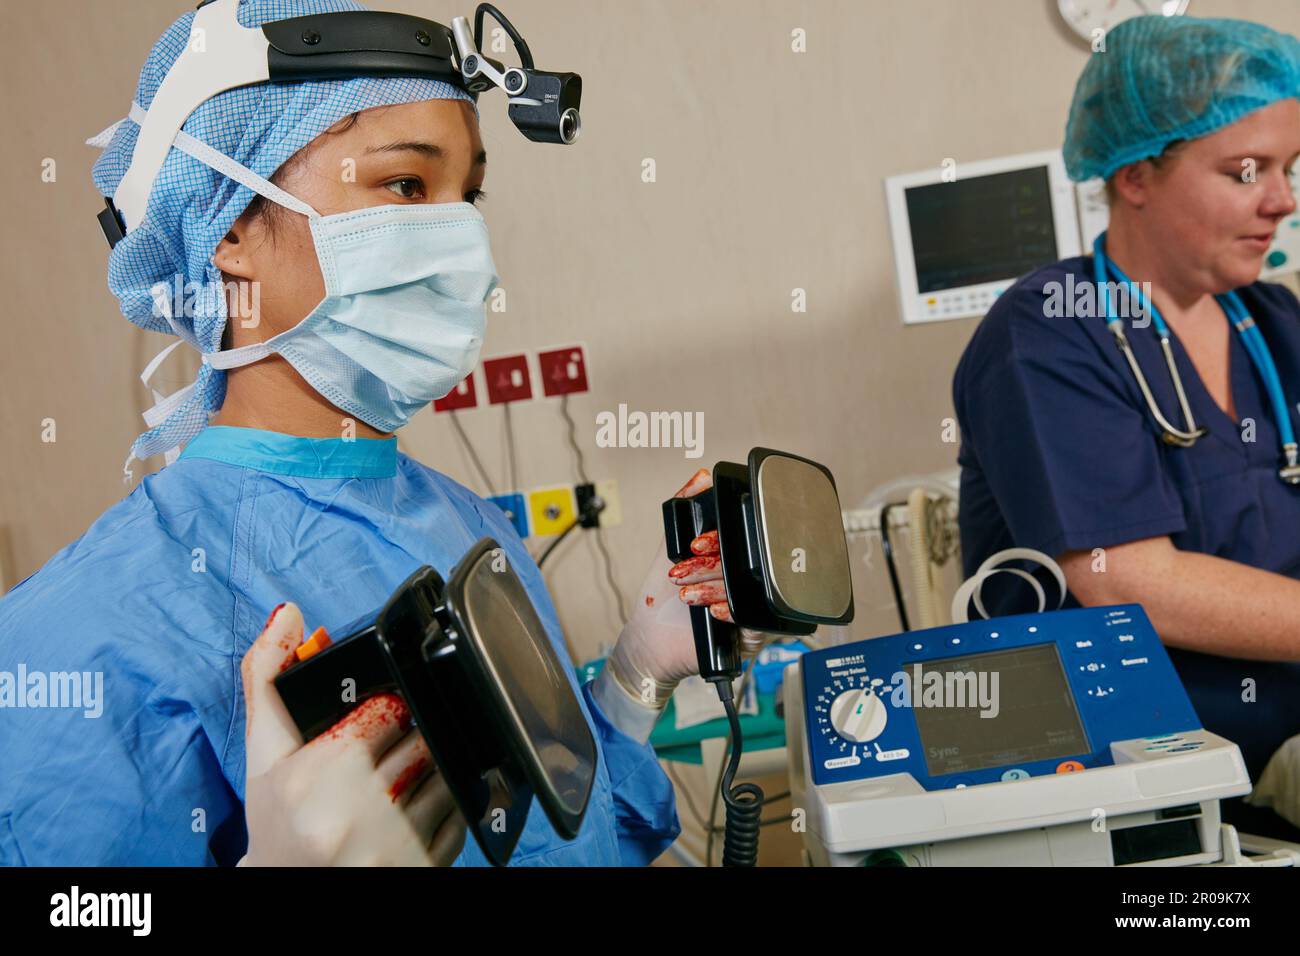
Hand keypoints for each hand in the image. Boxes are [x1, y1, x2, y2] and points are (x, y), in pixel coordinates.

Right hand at [238, 603, 465, 865]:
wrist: (287, 895)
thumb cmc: (277, 824)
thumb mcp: (263, 756)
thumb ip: (268, 680)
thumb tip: (286, 614)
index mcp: (321, 773)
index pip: (389, 706)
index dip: (385, 709)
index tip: (373, 724)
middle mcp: (360, 810)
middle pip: (423, 735)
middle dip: (411, 736)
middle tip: (386, 755)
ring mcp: (398, 842)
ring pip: (448, 768)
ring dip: (433, 766)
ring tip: (399, 781)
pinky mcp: (428, 865)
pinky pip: (461, 809)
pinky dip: (446, 803)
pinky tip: (413, 810)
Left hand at [601, 470, 766, 712]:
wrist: (650, 640)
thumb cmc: (661, 599)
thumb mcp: (669, 548)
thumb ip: (685, 509)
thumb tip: (702, 478)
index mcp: (733, 558)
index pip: (743, 537)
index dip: (721, 538)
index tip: (698, 544)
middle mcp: (747, 580)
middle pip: (749, 561)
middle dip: (713, 564)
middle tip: (685, 569)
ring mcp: (753, 606)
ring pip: (751, 588)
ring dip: (715, 587)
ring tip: (688, 594)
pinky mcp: (753, 633)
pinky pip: (757, 619)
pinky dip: (731, 611)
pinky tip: (711, 610)